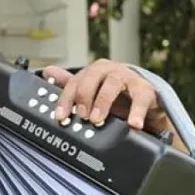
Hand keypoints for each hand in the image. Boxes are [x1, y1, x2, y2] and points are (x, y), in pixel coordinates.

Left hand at [42, 59, 168, 132]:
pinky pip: (141, 98)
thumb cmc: (114, 95)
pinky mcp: (146, 89)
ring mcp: (128, 78)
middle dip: (84, 96)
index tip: (60, 116)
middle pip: (92, 77)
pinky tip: (133, 124)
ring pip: (113, 83)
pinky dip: (136, 111)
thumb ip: (71, 85)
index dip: (65, 100)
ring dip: (103, 102)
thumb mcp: (91, 91)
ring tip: (98, 119)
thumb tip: (47, 72)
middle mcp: (109, 70)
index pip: (74, 82)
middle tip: (81, 115)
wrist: (144, 98)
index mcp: (93, 72)